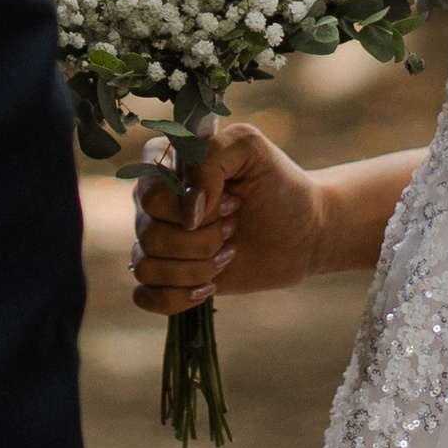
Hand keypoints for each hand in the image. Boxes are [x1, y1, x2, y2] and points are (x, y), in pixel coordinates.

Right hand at [129, 118, 326, 318]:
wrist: (303, 233)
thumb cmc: (279, 186)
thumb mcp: (250, 150)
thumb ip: (209, 158)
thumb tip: (186, 213)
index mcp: (167, 163)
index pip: (147, 188)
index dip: (185, 205)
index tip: (231, 201)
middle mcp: (155, 202)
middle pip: (148, 231)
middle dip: (201, 238)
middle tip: (233, 226)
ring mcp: (159, 240)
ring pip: (145, 266)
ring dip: (197, 267)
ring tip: (229, 252)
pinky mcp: (168, 277)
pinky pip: (144, 296)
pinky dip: (177, 297)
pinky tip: (210, 285)